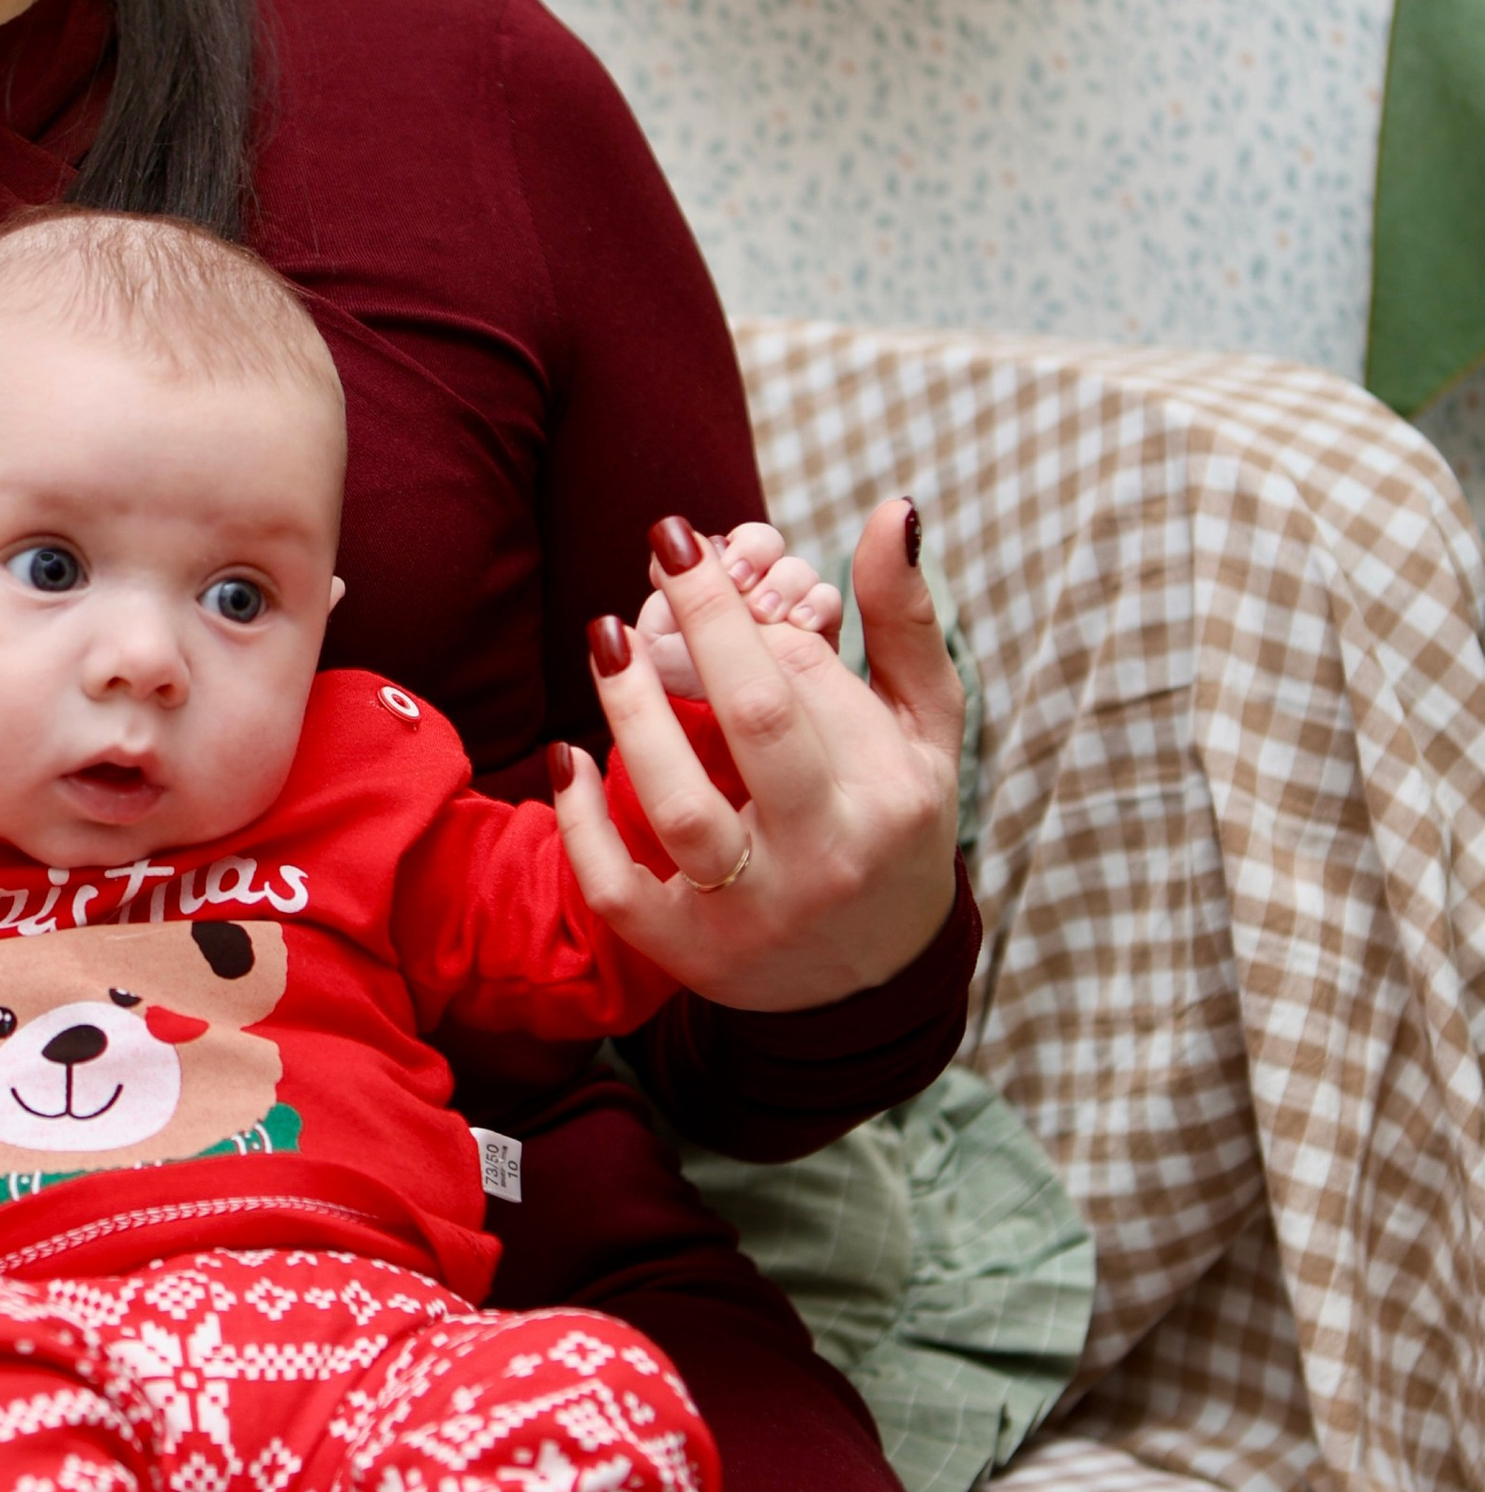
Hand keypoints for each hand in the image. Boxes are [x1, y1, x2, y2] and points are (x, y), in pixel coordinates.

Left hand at [551, 501, 962, 1011]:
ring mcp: (754, 914)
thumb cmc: (898, 824)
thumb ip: (907, 621)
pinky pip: (617, 890)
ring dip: (632, 712)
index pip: (806, 679)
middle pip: (754, 722)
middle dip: (700, 622)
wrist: (876, 981)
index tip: (689, 545)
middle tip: (659, 551)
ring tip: (607, 637)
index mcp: (885, 796)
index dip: (740, 608)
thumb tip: (895, 510)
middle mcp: (825, 857)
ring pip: (679, 807)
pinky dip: (580, 823)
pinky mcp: (691, 955)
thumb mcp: (924, 729)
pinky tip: (567, 755)